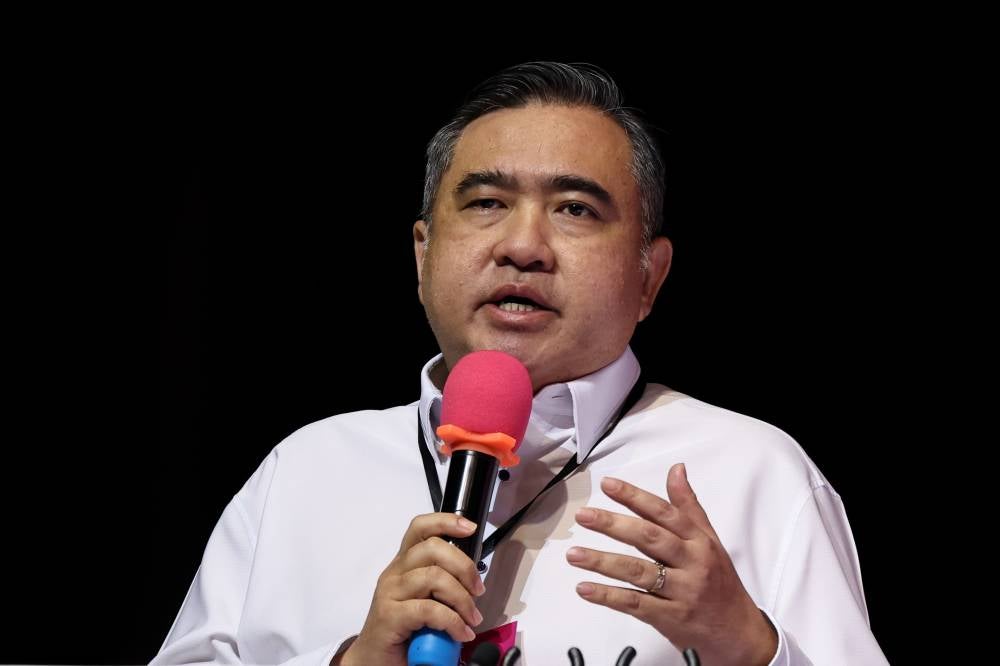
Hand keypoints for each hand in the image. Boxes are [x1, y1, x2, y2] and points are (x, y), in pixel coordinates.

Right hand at [338, 513, 485, 665]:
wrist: (374, 660)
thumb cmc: (404, 630)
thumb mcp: (426, 599)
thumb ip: (443, 585)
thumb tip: (474, 580)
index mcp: (405, 564)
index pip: (420, 528)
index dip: (446, 522)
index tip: (470, 528)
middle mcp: (395, 572)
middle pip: (433, 548)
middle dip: (464, 567)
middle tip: (477, 591)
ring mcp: (390, 593)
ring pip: (434, 577)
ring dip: (462, 599)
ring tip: (470, 619)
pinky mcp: (389, 616)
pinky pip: (429, 609)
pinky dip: (452, 622)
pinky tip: (460, 633)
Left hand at [567, 463, 777, 665]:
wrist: (740, 635)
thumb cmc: (721, 583)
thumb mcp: (710, 541)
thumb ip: (689, 506)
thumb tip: (677, 469)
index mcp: (699, 541)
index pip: (664, 513)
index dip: (634, 497)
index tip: (607, 484)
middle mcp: (692, 563)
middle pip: (649, 538)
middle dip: (613, 524)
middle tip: (584, 515)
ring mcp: (681, 592)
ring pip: (638, 572)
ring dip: (602, 561)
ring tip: (574, 554)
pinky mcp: (670, 618)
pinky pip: (635, 604)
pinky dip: (608, 596)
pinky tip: (585, 588)